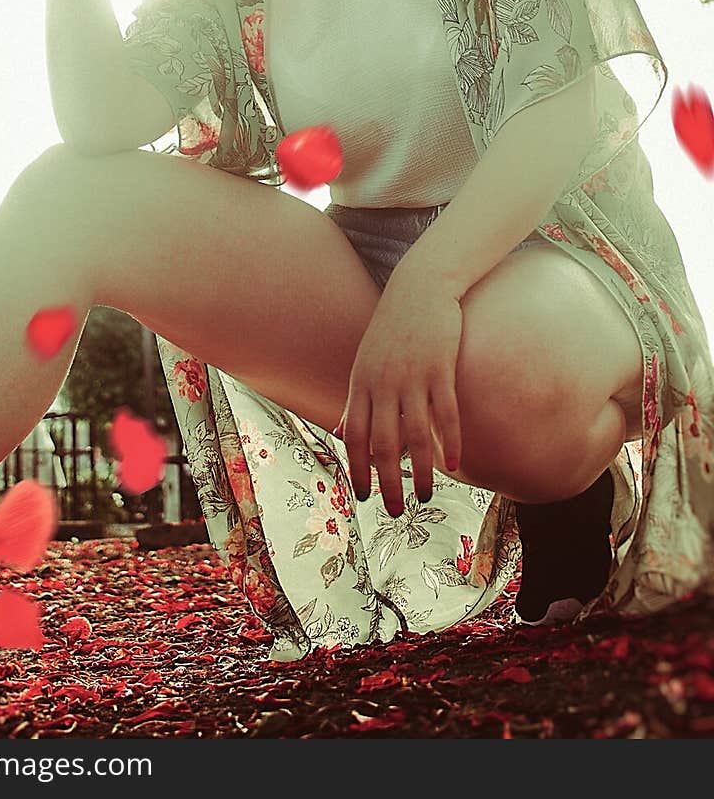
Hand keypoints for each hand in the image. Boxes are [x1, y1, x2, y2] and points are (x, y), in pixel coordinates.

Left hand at [338, 263, 463, 516]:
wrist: (419, 287)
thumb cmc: (392, 329)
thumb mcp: (366, 363)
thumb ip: (358, 401)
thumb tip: (345, 436)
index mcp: (361, 384)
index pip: (357, 437)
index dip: (359, 469)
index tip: (364, 497)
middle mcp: (383, 384)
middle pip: (385, 443)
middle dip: (388, 482)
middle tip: (394, 511)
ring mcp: (413, 376)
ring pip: (416, 435)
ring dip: (422, 471)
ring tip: (425, 497)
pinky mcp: (440, 368)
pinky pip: (445, 413)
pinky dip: (449, 441)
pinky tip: (454, 465)